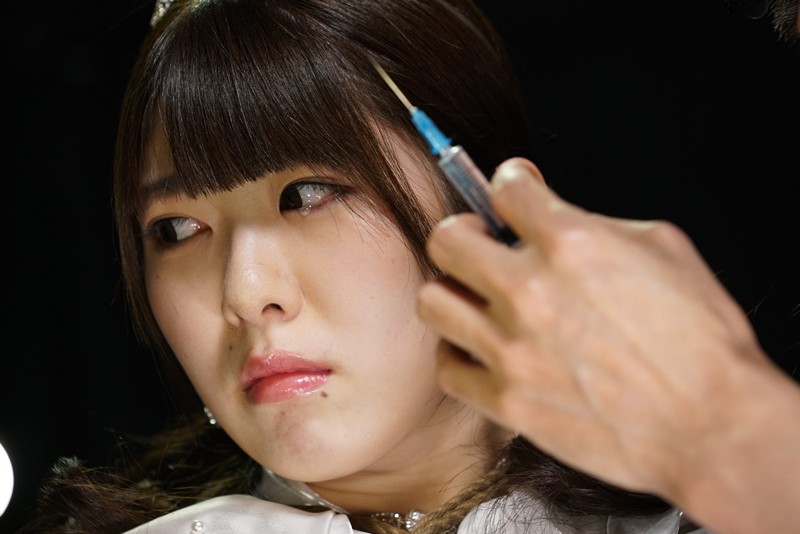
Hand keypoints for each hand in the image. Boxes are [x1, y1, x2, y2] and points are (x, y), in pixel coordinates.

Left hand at [417, 158, 799, 531]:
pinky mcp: (506, 400)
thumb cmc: (700, 341)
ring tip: (477, 301)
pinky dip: (459, 355)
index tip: (514, 192)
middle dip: (462, 232)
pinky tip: (481, 352)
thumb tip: (556, 219)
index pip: (505, 189)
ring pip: (433, 301)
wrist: (710, 425)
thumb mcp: (664, 250)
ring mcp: (511, 349)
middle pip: (446, 239)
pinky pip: (447, 368)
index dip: (511, 183)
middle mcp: (529, 291)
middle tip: (480, 243)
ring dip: (453, 293)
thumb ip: (597, 225)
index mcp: (571, 243)